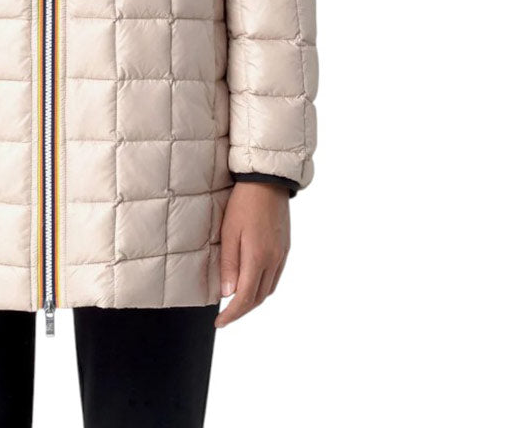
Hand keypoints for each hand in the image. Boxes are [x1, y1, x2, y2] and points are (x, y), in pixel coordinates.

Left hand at [215, 182, 290, 329]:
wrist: (267, 182)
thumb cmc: (243, 204)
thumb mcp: (229, 231)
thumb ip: (230, 263)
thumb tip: (228, 294)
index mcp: (258, 258)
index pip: (245, 298)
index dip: (232, 314)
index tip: (219, 322)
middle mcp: (274, 260)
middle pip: (258, 298)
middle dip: (242, 310)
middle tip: (225, 316)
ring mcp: (282, 254)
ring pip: (268, 289)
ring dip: (253, 300)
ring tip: (236, 302)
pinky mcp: (285, 247)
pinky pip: (275, 276)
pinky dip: (262, 286)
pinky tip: (252, 282)